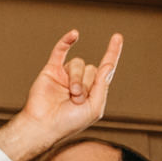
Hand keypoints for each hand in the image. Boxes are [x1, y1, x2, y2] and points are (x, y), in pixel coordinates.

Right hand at [0, 30, 123, 160]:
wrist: (43, 126)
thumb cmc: (69, 123)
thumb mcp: (94, 108)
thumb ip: (102, 86)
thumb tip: (108, 66)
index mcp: (93, 91)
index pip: (105, 68)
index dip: (112, 53)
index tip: (117, 37)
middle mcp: (80, 82)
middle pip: (92, 68)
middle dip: (86, 83)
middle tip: (77, 99)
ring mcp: (65, 75)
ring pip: (78, 63)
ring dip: (76, 78)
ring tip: (70, 94)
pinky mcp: (52, 70)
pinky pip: (61, 51)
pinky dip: (67, 41)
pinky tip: (74, 34)